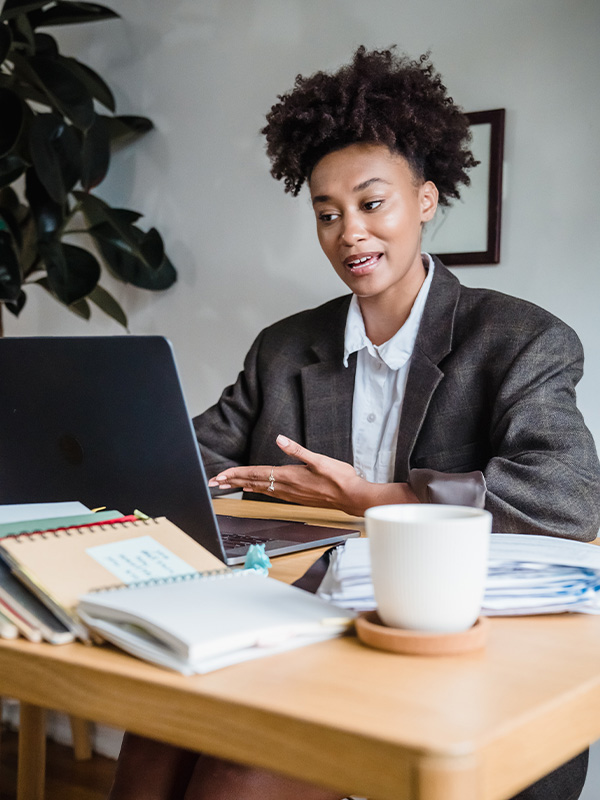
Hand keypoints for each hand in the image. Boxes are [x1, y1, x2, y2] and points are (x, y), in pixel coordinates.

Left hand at [208, 434, 418, 515]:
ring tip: (227, 485)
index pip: (256, 474)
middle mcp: (286, 487)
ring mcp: (290, 494)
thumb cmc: (339, 478)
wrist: (352, 496)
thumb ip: (297, 449)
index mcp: (289, 476)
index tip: (220, 475)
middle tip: (214, 482)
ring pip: (260, 488)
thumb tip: (280, 438)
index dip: (237, 474)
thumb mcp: (318, 459)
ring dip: (242, 486)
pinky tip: (254, 489)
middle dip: (232, 481)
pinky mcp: (296, 497)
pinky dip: (257, 490)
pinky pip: (270, 493)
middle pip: (253, 483)